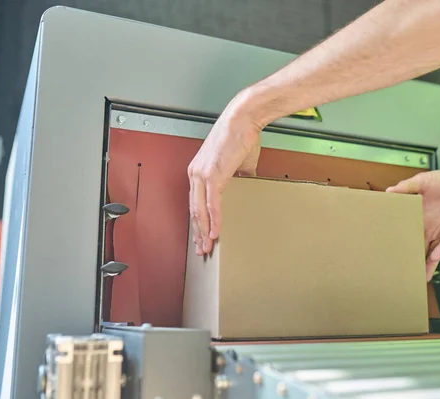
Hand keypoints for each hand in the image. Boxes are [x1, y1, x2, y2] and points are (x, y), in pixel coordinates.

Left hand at [187, 95, 261, 255]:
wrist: (243, 120)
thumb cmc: (241, 135)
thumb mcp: (239, 163)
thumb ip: (239, 177)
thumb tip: (246, 184)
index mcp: (198, 170)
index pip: (195, 202)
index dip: (199, 220)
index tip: (202, 234)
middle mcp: (195, 174)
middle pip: (194, 210)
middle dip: (198, 232)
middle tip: (202, 248)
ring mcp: (202, 175)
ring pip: (199, 211)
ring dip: (203, 231)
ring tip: (207, 246)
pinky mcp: (213, 176)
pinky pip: (212, 205)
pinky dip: (213, 221)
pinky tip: (215, 233)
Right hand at [386, 170, 439, 280]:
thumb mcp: (423, 180)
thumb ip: (407, 186)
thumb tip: (389, 191)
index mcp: (416, 216)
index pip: (404, 232)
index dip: (396, 241)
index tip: (385, 249)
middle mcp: (426, 227)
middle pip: (416, 247)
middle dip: (409, 259)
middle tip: (399, 270)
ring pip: (430, 252)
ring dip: (424, 264)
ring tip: (417, 276)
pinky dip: (438, 253)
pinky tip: (431, 260)